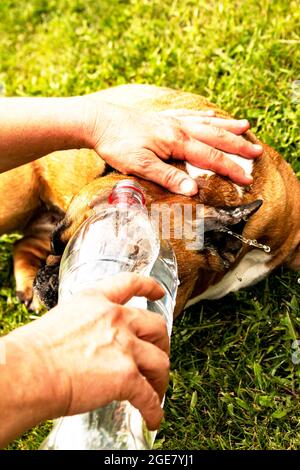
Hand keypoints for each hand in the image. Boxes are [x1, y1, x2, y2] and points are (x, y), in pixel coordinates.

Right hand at [10, 273, 168, 430]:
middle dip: (162, 342)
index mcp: (97, 301)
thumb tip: (89, 343)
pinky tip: (152, 417)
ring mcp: (124, 346)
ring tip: (156, 389)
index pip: (130, 284)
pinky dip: (154, 410)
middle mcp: (115, 319)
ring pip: (159, 361)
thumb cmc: (33, 351)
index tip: (158, 292)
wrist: (28, 373)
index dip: (149, 287)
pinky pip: (149, 396)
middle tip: (158, 353)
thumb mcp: (61, 319)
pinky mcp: (126, 376)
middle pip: (156, 326)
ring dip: (160, 378)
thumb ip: (85, 325)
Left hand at [83, 95, 262, 195]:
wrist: (98, 121)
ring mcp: (172, 121)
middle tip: (258, 151)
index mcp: (176, 142)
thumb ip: (168, 177)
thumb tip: (193, 190)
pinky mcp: (163, 117)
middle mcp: (178, 128)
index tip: (246, 179)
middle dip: (237, 147)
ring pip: (207, 123)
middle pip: (215, 138)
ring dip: (227, 128)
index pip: (210, 158)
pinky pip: (191, 115)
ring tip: (245, 127)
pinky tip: (211, 115)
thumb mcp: (141, 166)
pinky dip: (205, 116)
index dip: (230, 169)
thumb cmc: (117, 143)